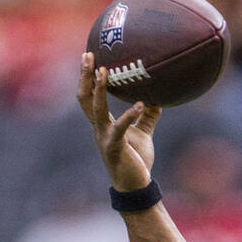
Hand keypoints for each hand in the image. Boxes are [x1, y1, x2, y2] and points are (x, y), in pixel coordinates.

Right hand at [77, 52, 160, 191]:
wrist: (136, 187)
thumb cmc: (137, 161)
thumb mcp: (143, 134)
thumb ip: (147, 117)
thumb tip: (157, 99)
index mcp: (102, 124)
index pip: (89, 96)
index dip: (86, 76)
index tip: (89, 56)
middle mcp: (98, 128)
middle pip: (84, 97)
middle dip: (85, 76)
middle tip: (88, 54)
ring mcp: (104, 137)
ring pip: (96, 109)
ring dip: (99, 89)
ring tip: (105, 71)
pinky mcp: (115, 147)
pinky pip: (120, 128)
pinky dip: (130, 115)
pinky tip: (142, 104)